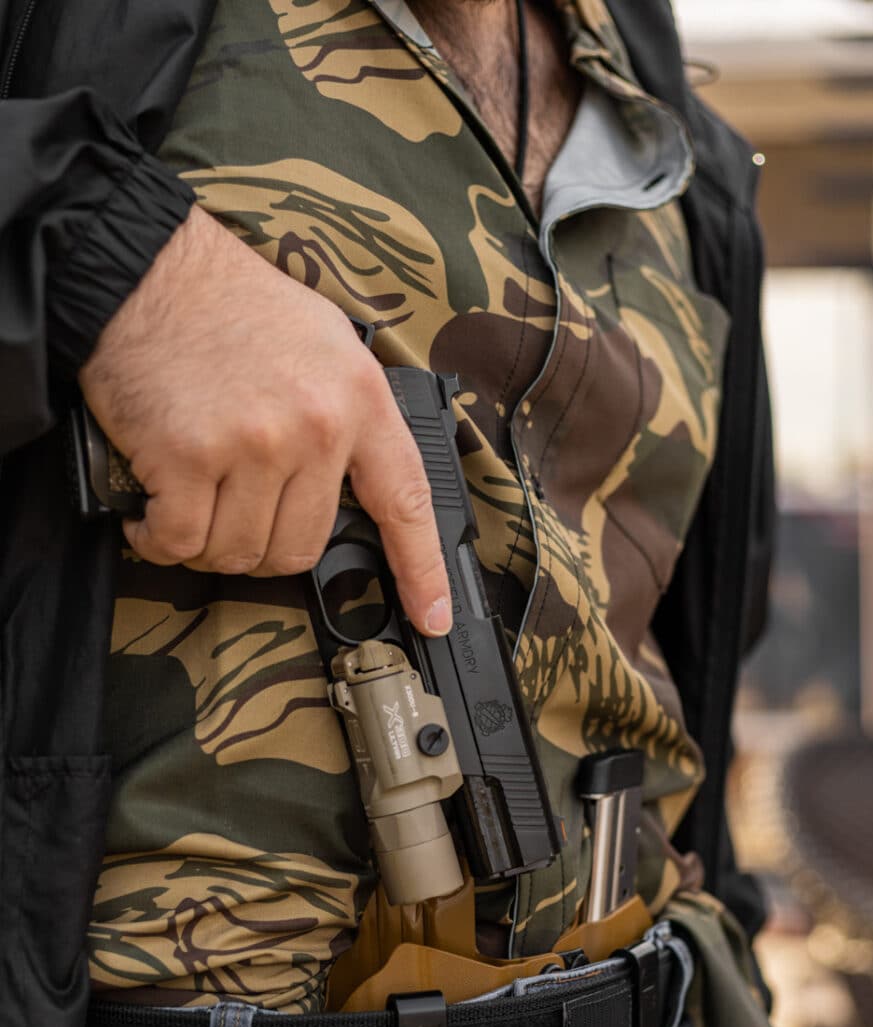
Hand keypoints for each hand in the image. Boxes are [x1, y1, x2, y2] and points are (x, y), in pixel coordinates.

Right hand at [78, 204, 451, 635]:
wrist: (143, 269)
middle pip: (302, 548)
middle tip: (231, 513)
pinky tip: (149, 516)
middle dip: (263, 548)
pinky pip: (180, 541)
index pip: (405, 500)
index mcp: (358, 398)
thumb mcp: (324, 340)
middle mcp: (314, 426)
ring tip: (187, 503)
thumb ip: (349, 413)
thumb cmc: (229, 304)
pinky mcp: (187, 457)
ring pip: (239, 552)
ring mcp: (252, 444)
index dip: (420, 567)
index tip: (432, 615)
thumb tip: (354, 484)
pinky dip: (158, 541)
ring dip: (207, 545)